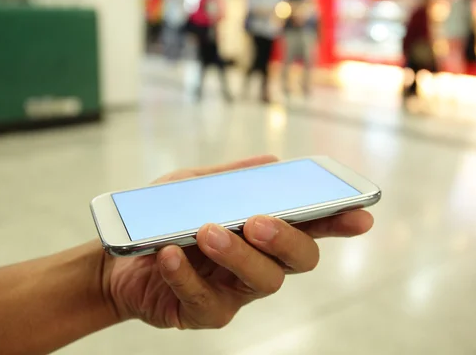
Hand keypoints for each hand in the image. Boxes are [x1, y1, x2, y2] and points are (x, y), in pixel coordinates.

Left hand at [102, 155, 373, 329]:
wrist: (116, 257)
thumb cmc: (163, 219)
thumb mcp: (192, 188)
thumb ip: (231, 178)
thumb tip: (274, 163)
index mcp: (263, 232)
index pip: (310, 226)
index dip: (338, 221)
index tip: (360, 214)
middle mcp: (259, 263)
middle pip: (299, 259)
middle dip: (287, 239)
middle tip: (258, 221)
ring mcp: (235, 291)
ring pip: (263, 281)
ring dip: (238, 254)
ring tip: (208, 232)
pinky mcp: (205, 313)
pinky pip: (205, 300)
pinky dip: (187, 275)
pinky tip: (171, 254)